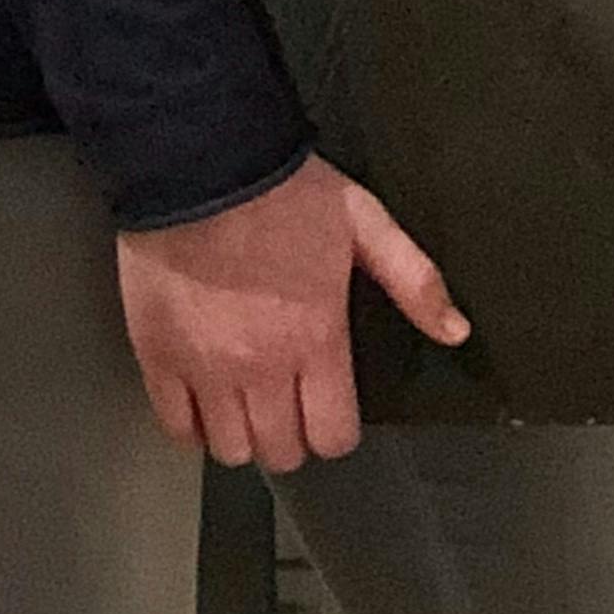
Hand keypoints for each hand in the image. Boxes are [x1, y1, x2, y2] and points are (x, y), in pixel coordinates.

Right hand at [115, 153, 469, 471]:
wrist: (203, 163)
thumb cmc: (285, 192)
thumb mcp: (366, 223)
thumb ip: (414, 281)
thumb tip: (455, 330)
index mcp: (316, 338)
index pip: (332, 435)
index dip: (337, 432)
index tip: (332, 414)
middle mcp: (261, 367)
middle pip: (281, 451)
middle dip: (293, 438)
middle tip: (291, 408)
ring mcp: (205, 368)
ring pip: (229, 450)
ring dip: (244, 437)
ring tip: (249, 408)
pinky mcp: (158, 358)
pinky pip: (176, 427)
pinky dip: (193, 426)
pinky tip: (205, 404)